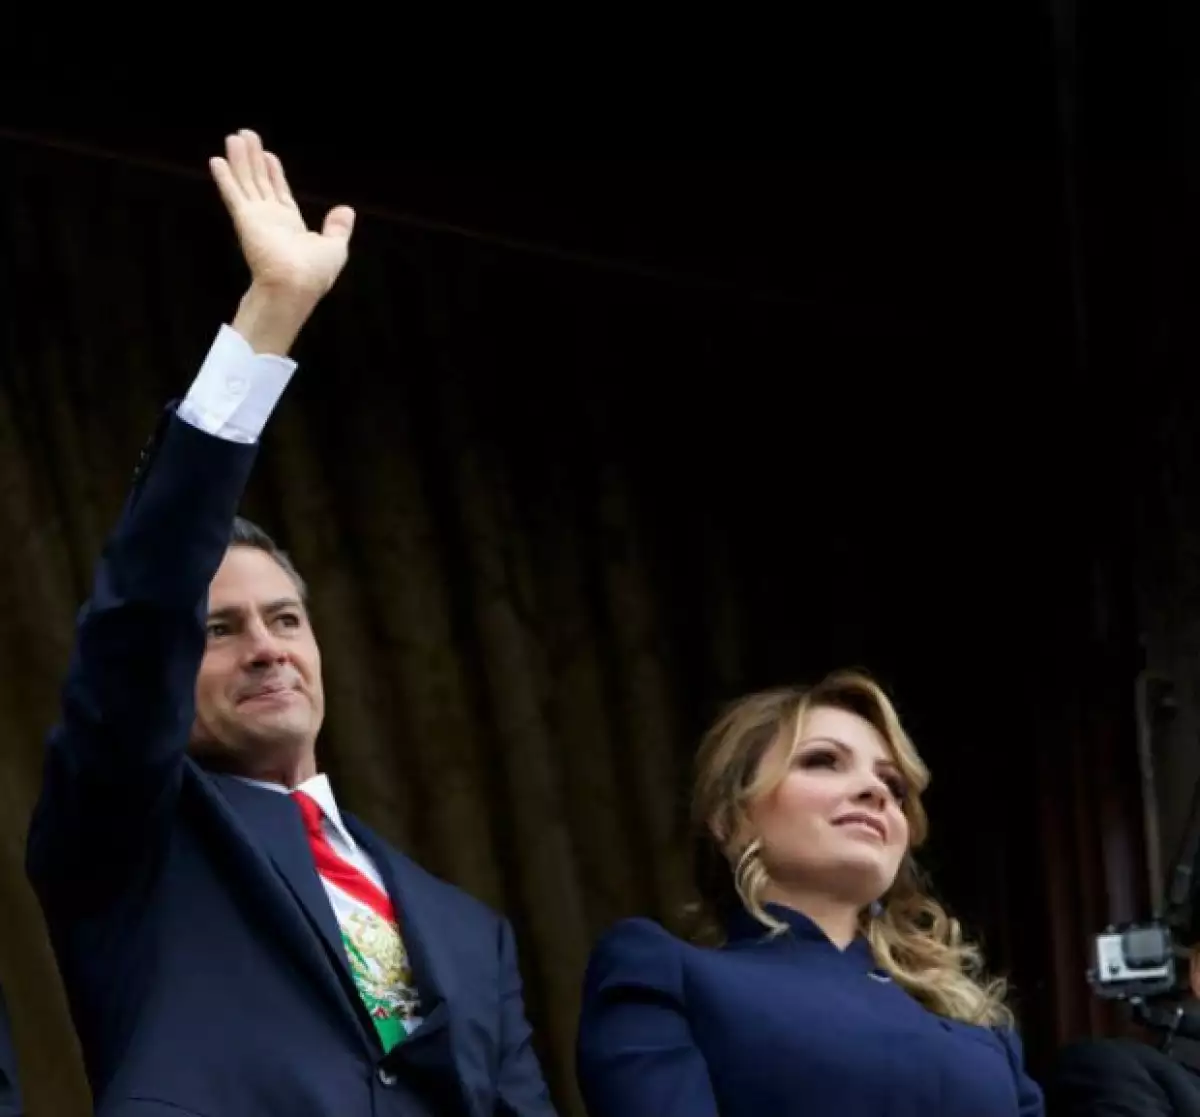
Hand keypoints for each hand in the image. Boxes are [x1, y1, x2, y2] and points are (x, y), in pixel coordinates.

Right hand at [209, 129, 354, 301]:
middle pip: (260, 182)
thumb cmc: (315, 273)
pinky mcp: (245, 219)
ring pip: (246, 182)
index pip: (279, 192)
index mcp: (291, 225)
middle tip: (246, 135)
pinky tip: (217, 160)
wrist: (296, 285)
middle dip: (254, 159)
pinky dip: (225, 177)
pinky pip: (233, 193)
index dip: (274, 173)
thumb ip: (338, 227)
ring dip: (239, 160)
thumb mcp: (335, 247)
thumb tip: (346, 210)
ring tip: (234, 137)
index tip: (269, 155)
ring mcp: (256, 218)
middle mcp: (271, 219)